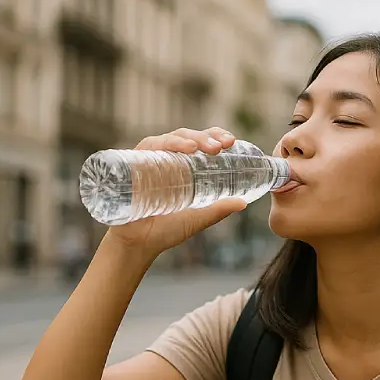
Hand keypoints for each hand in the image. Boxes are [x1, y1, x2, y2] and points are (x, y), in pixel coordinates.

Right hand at [106, 127, 247, 256]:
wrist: (138, 243)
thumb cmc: (165, 230)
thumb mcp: (197, 218)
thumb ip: (218, 210)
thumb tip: (243, 203)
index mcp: (183, 166)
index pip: (201, 142)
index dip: (216, 136)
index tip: (231, 142)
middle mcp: (167, 159)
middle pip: (189, 136)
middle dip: (207, 136)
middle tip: (222, 146)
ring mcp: (150, 159)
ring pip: (172, 137)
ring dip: (190, 138)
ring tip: (203, 148)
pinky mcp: (135, 162)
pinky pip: (151, 145)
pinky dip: (168, 143)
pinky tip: (184, 148)